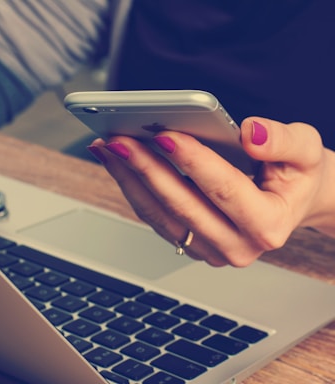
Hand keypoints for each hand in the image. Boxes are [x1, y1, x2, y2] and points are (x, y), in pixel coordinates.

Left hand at [88, 117, 332, 266]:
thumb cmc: (296, 175)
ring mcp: (210, 249)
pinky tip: (119, 164)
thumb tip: (250, 134)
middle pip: (182, 206)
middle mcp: (237, 246)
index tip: (164, 134)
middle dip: (147, 169)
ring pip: (161, 215)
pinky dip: (134, 189)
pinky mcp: (192, 243)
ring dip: (131, 180)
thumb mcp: (306, 151)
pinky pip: (156, 218)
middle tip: (120, 140)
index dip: (193, 161)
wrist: (290, 200)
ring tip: (109, 148)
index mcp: (268, 225)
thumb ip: (284, 141)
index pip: (224, 190)